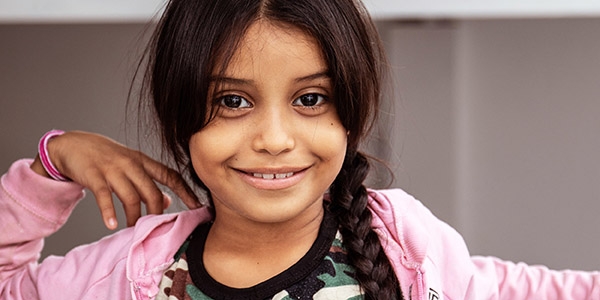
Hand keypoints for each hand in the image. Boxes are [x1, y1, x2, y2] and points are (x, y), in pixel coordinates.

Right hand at [31, 131, 200, 229]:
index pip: (170, 175)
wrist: (73, 144)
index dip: (185, 191)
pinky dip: (109, 213)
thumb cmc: (105, 157)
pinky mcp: (94, 176)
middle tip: (154, 227)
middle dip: (156, 212)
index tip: (197, 206)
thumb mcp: (130, 165)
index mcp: (143, 160)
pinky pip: (104, 197)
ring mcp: (112, 169)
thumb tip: (167, 201)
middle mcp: (131, 163)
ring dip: (135, 217)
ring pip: (131, 197)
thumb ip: (148, 182)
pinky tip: (112, 224)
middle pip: (152, 191)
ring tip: (133, 229)